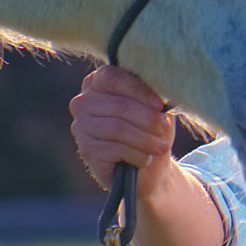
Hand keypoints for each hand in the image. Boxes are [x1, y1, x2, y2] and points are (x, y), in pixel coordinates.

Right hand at [68, 64, 177, 195]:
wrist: (147, 169)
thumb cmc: (150, 130)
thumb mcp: (155, 107)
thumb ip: (152, 93)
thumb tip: (159, 90)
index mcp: (97, 83)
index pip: (112, 76)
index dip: (138, 89)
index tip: (160, 104)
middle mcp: (83, 102)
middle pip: (119, 105)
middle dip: (148, 119)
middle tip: (163, 128)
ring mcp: (81, 127)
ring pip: (118, 128)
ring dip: (146, 139)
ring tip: (160, 146)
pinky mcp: (87, 151)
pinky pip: (117, 149)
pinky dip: (138, 155)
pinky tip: (145, 159)